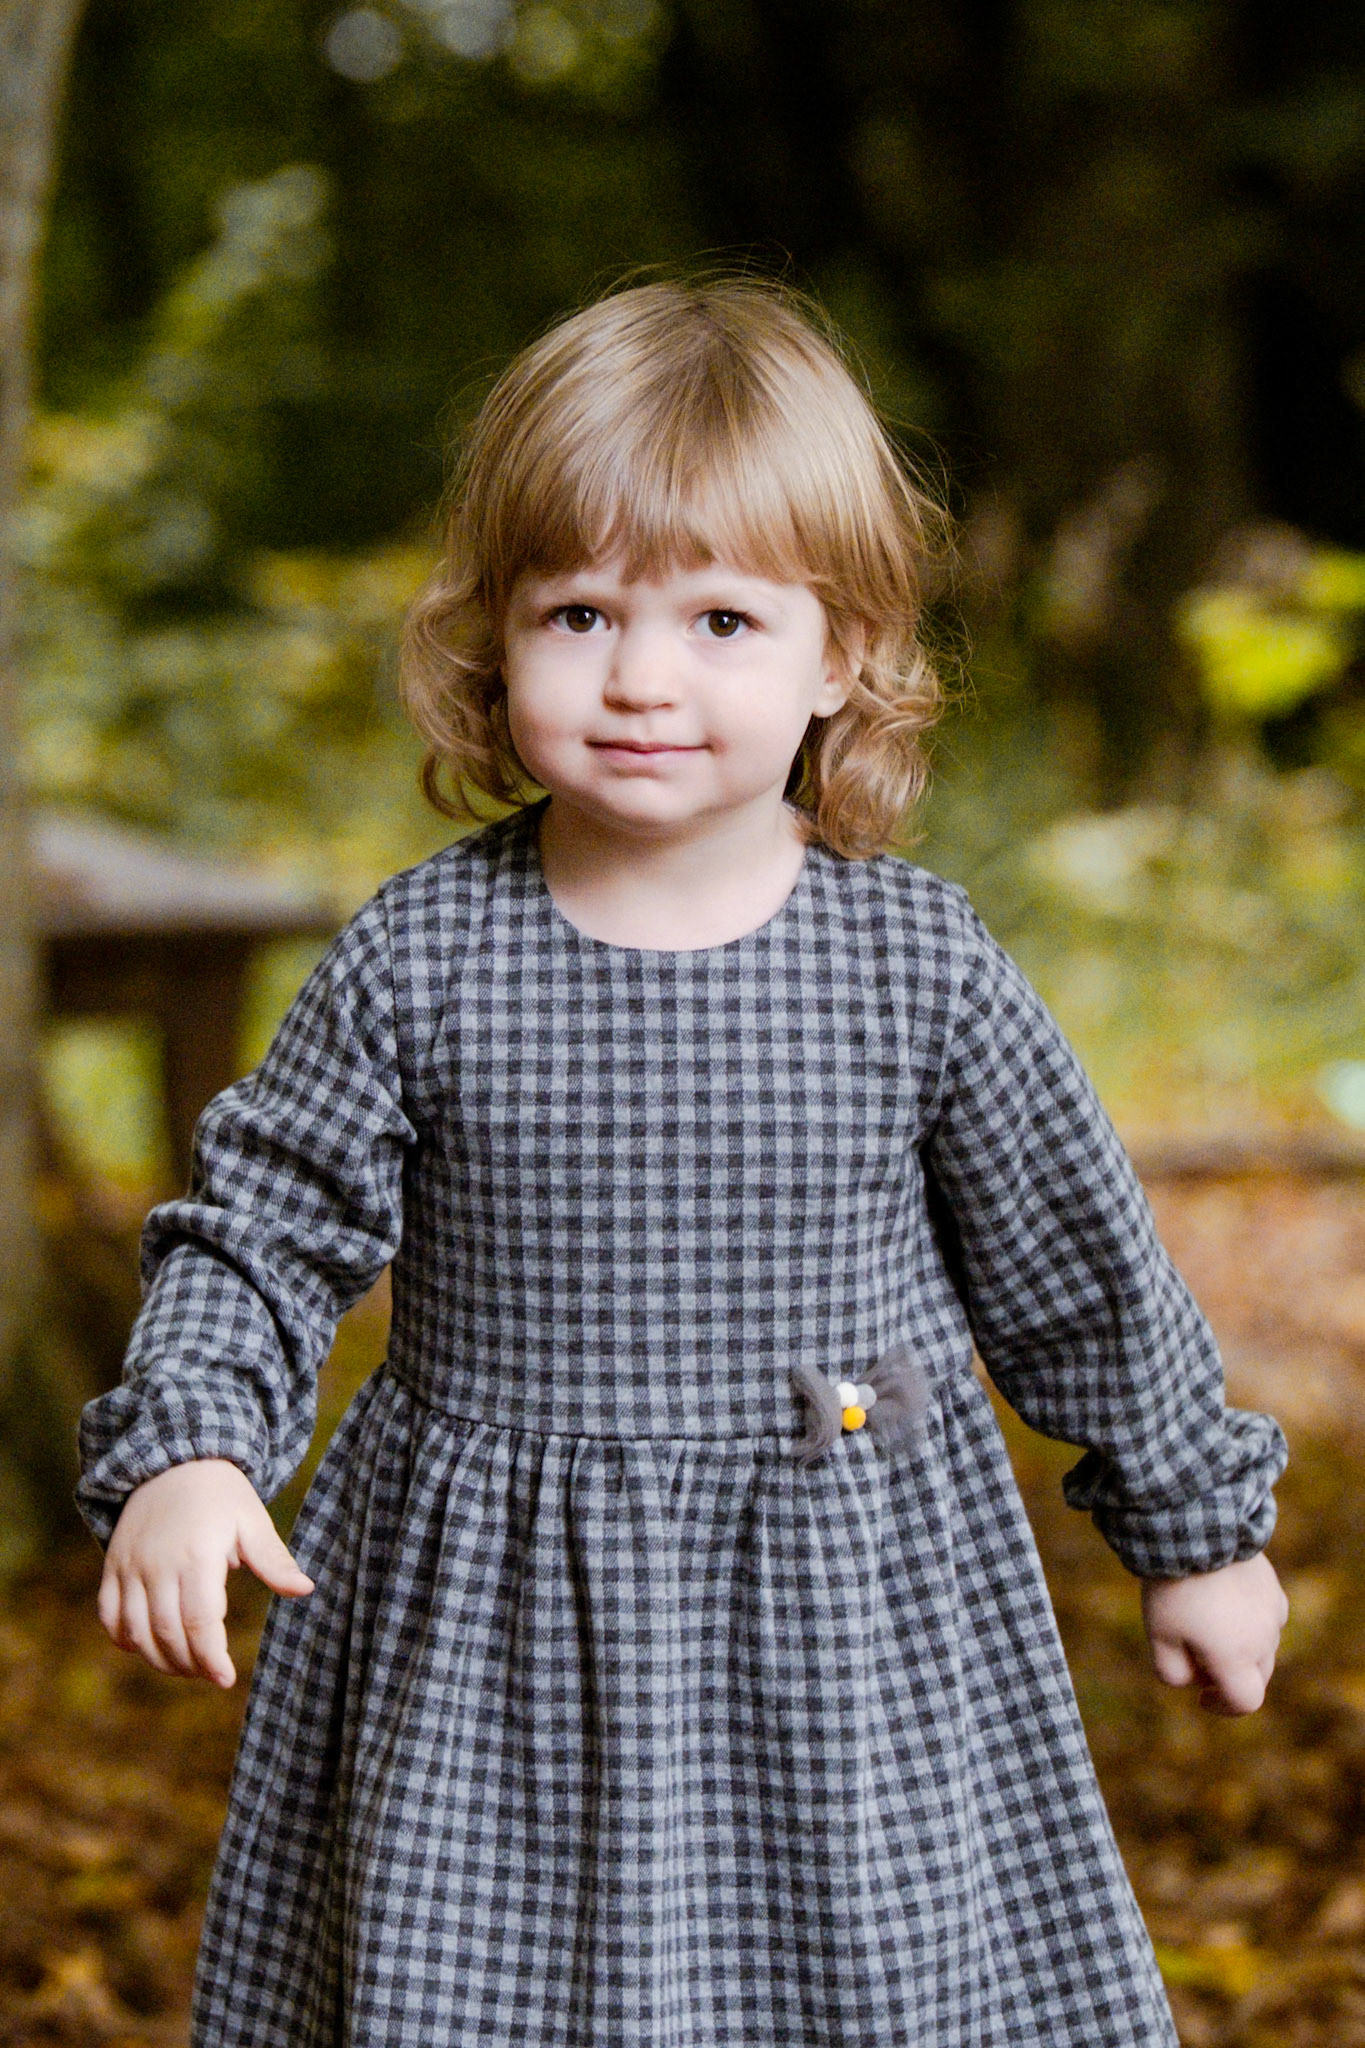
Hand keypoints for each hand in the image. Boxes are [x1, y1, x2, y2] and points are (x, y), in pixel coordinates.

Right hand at [98, 1458, 313, 1687]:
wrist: (174, 1460)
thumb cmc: (222, 1494)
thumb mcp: (253, 1521)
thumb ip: (274, 1561)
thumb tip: (306, 1590)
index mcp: (197, 1555)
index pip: (200, 1622)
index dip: (211, 1658)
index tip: (226, 1679)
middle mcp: (157, 1564)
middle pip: (168, 1633)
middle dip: (190, 1664)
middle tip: (210, 1674)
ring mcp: (130, 1566)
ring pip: (135, 1631)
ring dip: (158, 1659)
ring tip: (185, 1666)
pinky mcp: (112, 1565)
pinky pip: (109, 1615)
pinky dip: (124, 1639)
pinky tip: (147, 1647)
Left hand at [1141, 1552, 1288, 1715]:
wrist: (1196, 1529)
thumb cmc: (1174, 1586)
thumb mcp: (1159, 1635)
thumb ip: (1172, 1672)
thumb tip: (1191, 1681)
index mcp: (1236, 1658)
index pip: (1246, 1702)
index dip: (1224, 1706)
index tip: (1202, 1696)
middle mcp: (1263, 1639)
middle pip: (1256, 1677)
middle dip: (1230, 1676)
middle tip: (1196, 1654)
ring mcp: (1272, 1612)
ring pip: (1263, 1647)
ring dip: (1241, 1647)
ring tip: (1205, 1620)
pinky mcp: (1272, 1587)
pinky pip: (1268, 1617)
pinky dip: (1251, 1621)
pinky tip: (1224, 1601)